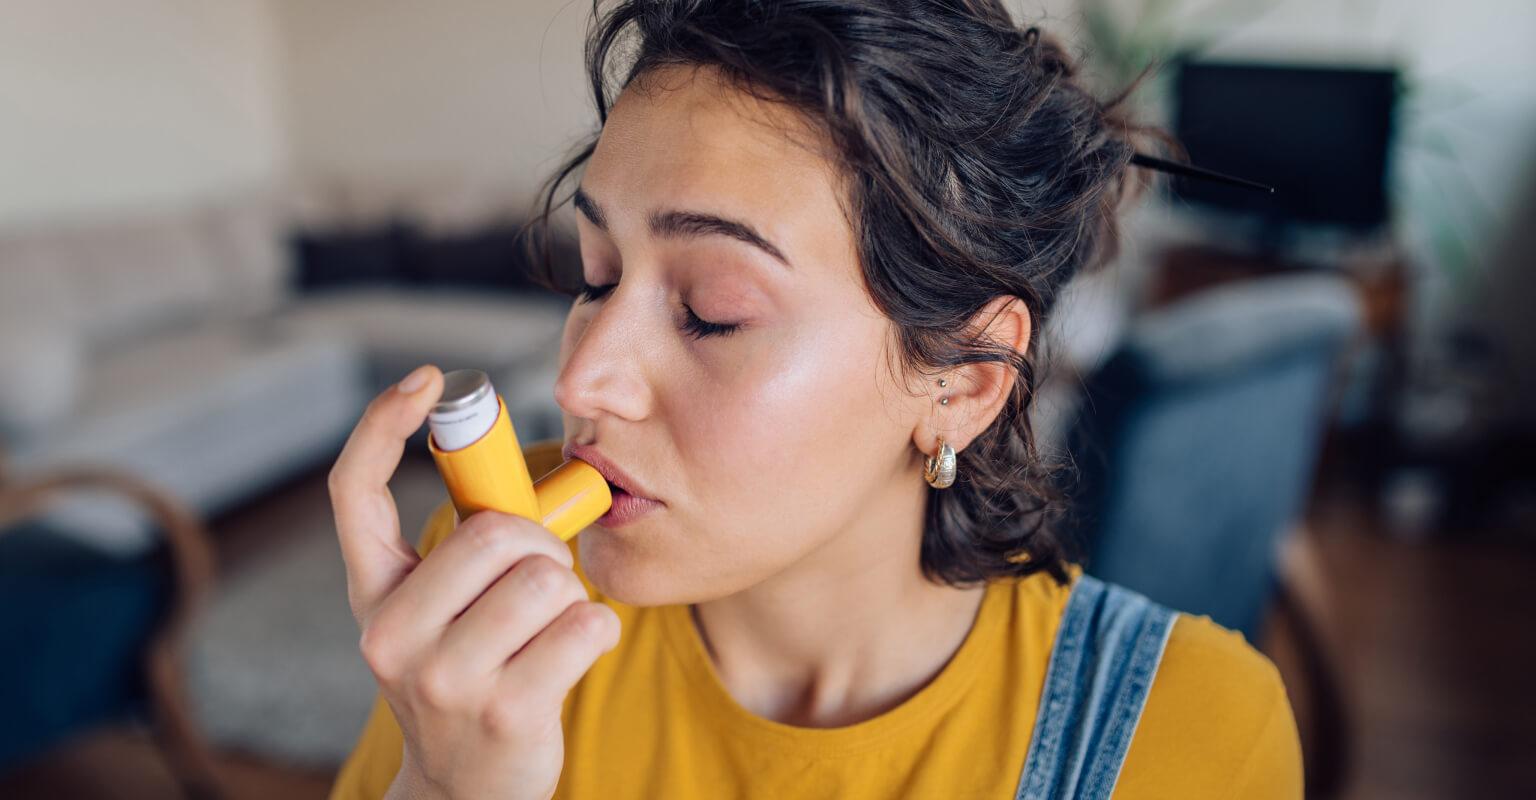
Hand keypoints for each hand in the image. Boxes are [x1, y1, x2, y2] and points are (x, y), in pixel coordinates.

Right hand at [328, 364, 620, 799]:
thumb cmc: (470, 677)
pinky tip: (569, 659)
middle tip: (538, 581)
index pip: (354, 493)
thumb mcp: (441, 618)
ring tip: (548, 630)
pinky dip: (596, 633)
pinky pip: (585, 626)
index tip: (428, 379)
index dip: (382, 424)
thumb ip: (465, 555)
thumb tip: (526, 481)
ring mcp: (442, 679)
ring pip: (546, 580)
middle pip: (494, 534)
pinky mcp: (504, 711)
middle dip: (539, 547)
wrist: (467, 792)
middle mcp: (388, 636)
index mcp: (373, 597)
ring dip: (568, 596)